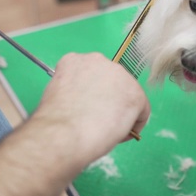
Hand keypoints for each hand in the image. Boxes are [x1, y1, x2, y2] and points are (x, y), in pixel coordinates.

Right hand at [32, 52, 149, 164]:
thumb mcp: (57, 96)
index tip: (86, 109)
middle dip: (108, 100)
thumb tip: (84, 104)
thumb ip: (73, 92)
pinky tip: (120, 135)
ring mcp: (119, 75)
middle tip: (99, 120)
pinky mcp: (136, 94)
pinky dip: (134, 125)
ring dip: (121, 111)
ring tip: (108, 130)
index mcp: (74, 61)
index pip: (89, 75)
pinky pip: (141, 111)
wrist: (64, 133)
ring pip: (126, 95)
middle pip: (111, 82)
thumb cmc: (54, 122)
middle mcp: (98, 61)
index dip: (90, 94)